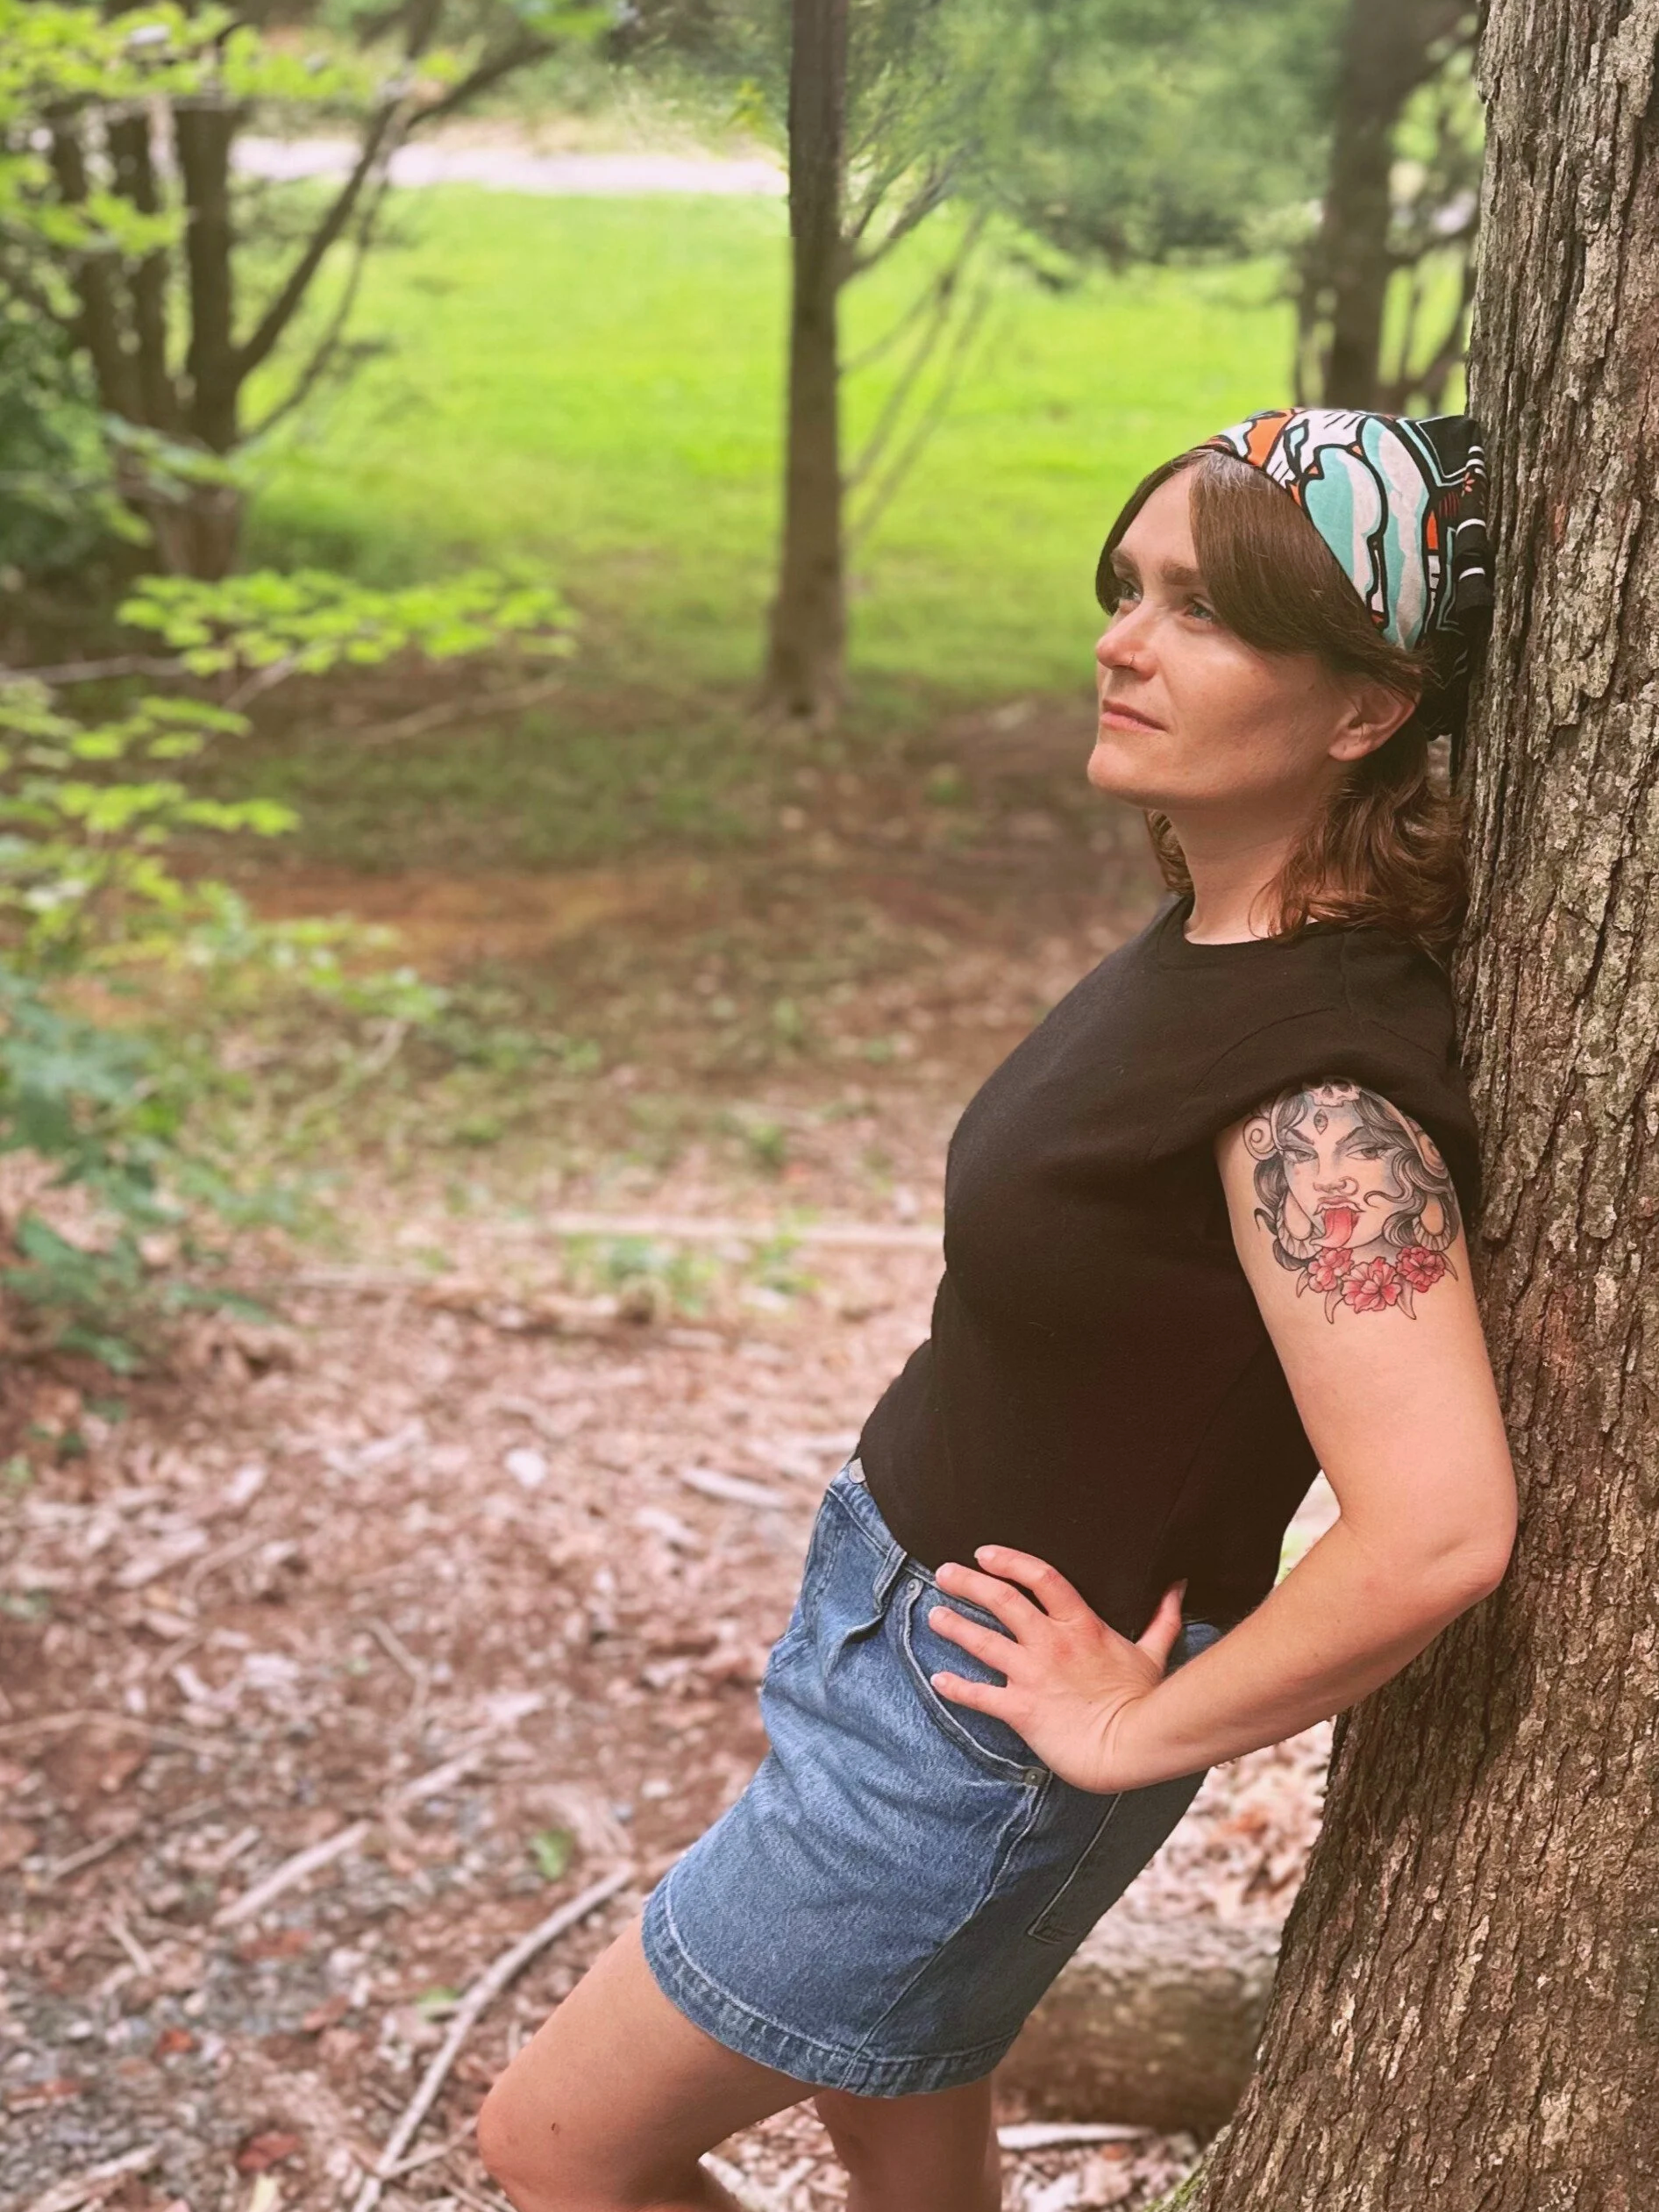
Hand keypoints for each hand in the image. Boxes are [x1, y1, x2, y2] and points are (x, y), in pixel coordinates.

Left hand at [927, 1548, 1187, 1792]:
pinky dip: (955, 1687)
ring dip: (954, 1626)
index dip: (1010, 1561)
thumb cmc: (1145, 1701)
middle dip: (968, 1583)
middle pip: (1001, 1600)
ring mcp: (1032, 1674)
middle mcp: (1050, 1643)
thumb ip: (1161, 1617)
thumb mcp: (1154, 1652)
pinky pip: (979, 1695)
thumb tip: (1176, 1586)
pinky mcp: (1021, 1709)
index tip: (984, 1553)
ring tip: (934, 1615)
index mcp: (1080, 1625)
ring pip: (982, 1642)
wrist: (1132, 1746)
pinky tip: (937, 1679)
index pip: (1040, 1577)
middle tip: (944, 1573)